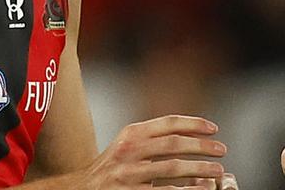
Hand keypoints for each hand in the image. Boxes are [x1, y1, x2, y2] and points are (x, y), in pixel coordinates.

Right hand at [78, 115, 225, 188]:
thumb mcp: (127, 144)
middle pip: (173, 144)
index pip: (166, 123)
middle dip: (202, 146)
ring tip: (217, 170)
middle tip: (222, 150)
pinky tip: (201, 189)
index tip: (213, 128)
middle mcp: (129, 150)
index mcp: (130, 134)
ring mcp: (130, 173)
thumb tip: (190, 133)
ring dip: (200, 169)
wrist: (84, 187)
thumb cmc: (112, 166)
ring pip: (173, 168)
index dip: (193, 124)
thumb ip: (151, 137)